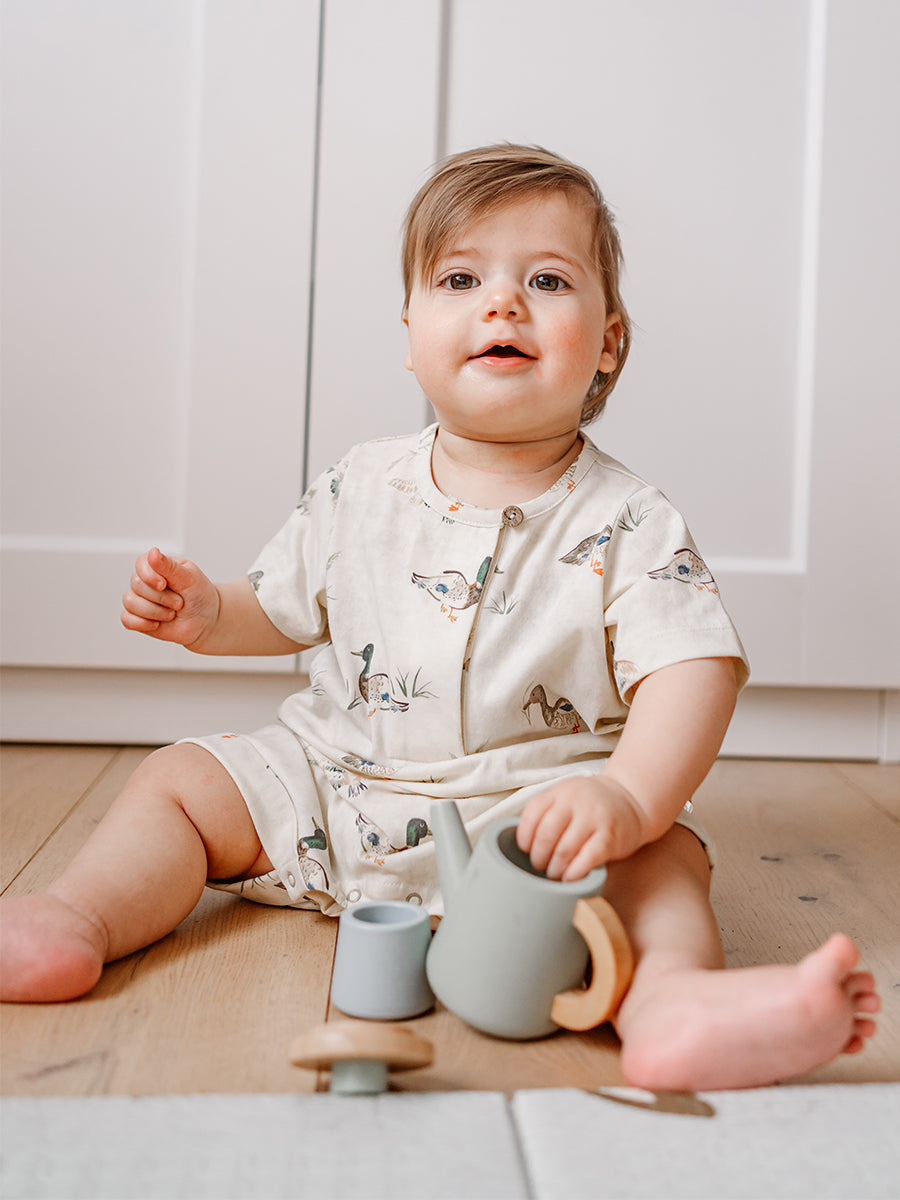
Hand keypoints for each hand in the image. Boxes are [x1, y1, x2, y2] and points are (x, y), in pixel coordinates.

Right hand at [121, 547, 219, 647]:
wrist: (206, 620)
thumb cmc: (199, 595)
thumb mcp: (189, 578)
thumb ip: (169, 566)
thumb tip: (153, 552)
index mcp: (157, 566)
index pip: (141, 564)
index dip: (149, 575)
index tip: (164, 584)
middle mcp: (145, 581)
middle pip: (136, 585)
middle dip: (161, 598)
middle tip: (179, 603)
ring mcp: (140, 599)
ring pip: (130, 602)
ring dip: (154, 611)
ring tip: (172, 614)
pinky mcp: (138, 617)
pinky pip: (127, 619)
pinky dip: (142, 623)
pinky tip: (157, 624)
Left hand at [516, 775, 646, 880]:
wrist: (631, 800)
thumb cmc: (591, 806)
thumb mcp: (566, 797)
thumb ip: (546, 813)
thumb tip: (518, 845)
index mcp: (559, 792)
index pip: (532, 814)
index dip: (523, 837)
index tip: (525, 851)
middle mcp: (575, 802)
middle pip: (545, 834)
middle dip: (538, 857)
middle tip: (539, 867)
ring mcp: (594, 818)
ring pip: (564, 850)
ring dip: (554, 869)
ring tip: (553, 875)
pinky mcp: (610, 837)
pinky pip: (587, 859)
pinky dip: (574, 873)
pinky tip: (569, 878)